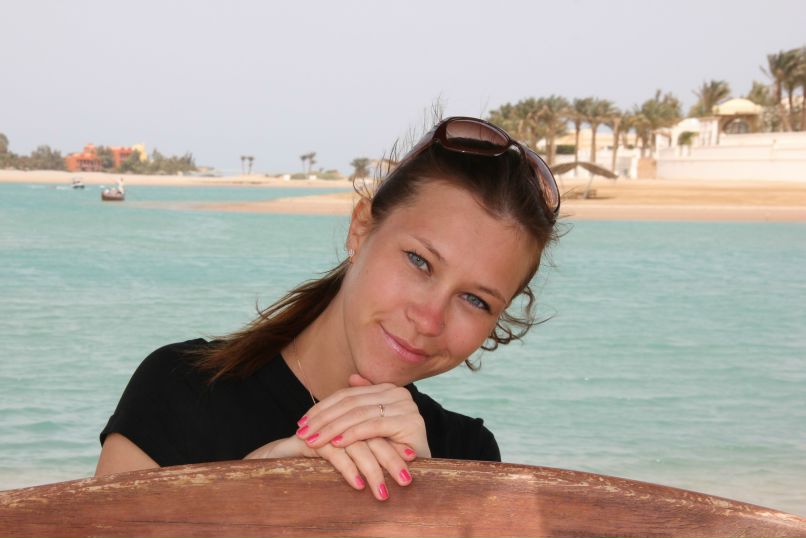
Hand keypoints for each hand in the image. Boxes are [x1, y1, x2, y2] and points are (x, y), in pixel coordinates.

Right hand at [244, 433, 411, 500]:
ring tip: (384, 492)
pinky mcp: (309, 440)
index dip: (396, 445)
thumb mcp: (352, 456)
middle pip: (372, 435)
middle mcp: (338, 418)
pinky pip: (332, 452)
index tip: (414, 463)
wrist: (279, 463)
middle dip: (390, 459)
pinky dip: (347, 469)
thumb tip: (410, 456)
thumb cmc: (321, 463)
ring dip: (371, 469)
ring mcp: (323, 427)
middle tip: (406, 481)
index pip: (380, 428)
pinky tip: (358, 484)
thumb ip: (376, 451)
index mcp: (351, 417)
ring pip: (355, 444)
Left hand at [297, 374, 430, 459]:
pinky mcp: (410, 422)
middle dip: (323, 419)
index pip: (348, 395)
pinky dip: (352, 434)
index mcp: (389, 389)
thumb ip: (362, 402)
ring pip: (359, 414)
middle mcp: (399, 393)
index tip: (302, 421)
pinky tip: (335, 443)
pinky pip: (373, 426)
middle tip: (302, 432)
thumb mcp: (371, 426)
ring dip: (332, 428)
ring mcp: (406, 406)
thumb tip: (351, 378)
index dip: (323, 407)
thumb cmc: (391, 451)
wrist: (420, 471)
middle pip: (351, 403)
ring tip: (313, 440)